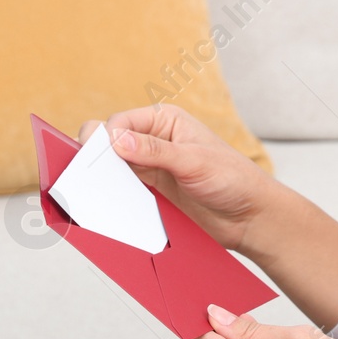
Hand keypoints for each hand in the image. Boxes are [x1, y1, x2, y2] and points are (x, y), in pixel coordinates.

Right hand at [78, 103, 282, 252]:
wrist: (249, 217)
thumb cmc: (232, 180)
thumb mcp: (194, 162)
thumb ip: (155, 151)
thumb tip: (117, 140)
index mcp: (166, 121)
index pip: (121, 122)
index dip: (106, 138)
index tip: (98, 157)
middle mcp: (154, 140)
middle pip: (111, 142)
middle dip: (99, 156)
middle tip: (89, 175)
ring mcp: (150, 166)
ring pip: (113, 167)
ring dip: (104, 177)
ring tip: (95, 191)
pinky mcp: (151, 191)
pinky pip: (123, 188)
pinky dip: (113, 194)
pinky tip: (109, 203)